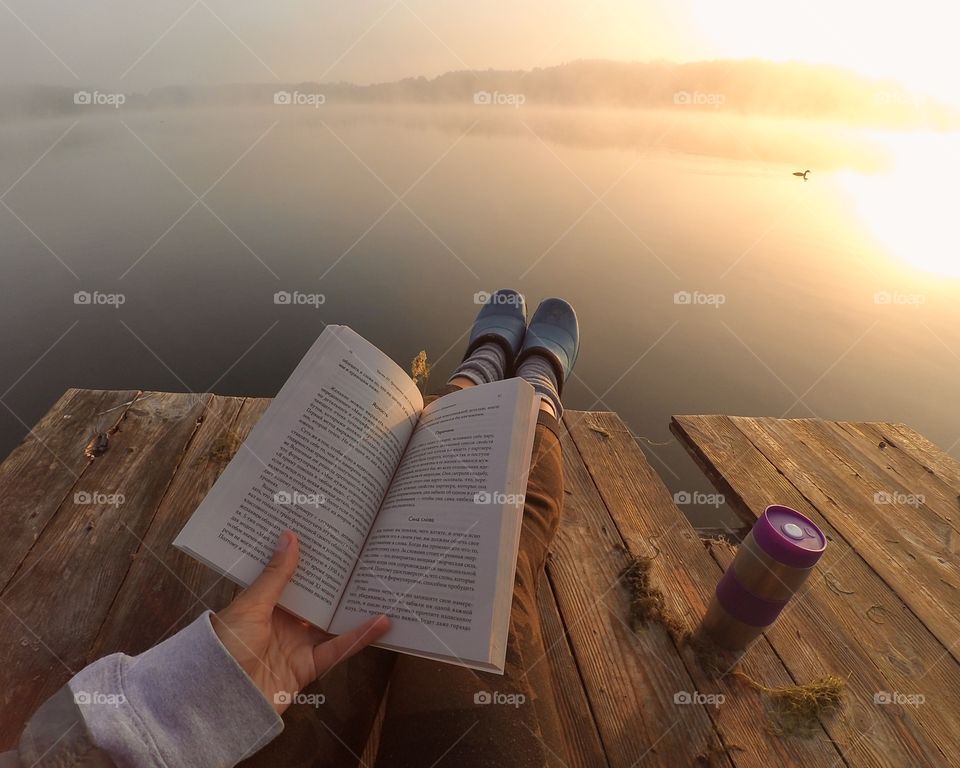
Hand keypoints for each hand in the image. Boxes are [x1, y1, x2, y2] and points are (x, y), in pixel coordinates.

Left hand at [212, 530, 389, 714]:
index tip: (331, 536)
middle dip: (339, 581)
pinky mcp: (308, 667)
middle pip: (317, 598)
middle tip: (365, 555)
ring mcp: (297, 645)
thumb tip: (290, 536)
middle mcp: (283, 622)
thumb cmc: (226, 646)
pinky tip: (381, 623)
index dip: (310, 558)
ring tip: (380, 586)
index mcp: (265, 603)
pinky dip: (360, 637)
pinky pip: (337, 649)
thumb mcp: (250, 606)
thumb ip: (276, 575)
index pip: (293, 576)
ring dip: (355, 608)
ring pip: (332, 622)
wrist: (216, 700)